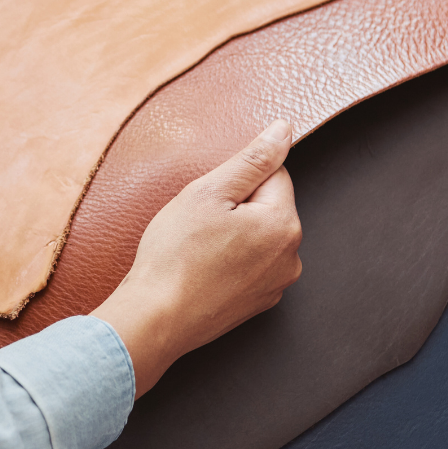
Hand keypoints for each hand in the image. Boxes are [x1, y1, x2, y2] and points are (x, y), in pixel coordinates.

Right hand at [92, 122, 303, 397]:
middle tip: (200, 224)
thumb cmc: (175, 255)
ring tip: (200, 249)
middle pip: (268, 206)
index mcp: (284, 224)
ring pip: (259, 236)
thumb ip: (253, 159)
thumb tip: (284, 129)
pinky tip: (204, 269)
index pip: (273, 175)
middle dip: (238, 206)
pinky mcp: (260, 302)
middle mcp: (291, 257)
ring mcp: (277, 284)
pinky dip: (232, 261)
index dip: (237, 180)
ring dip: (235, 233)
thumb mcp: (209, 192)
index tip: (211, 200)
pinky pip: (251, 264)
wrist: (156, 319)